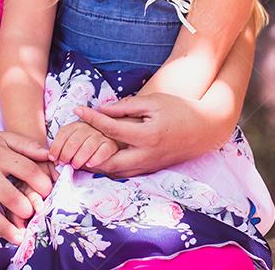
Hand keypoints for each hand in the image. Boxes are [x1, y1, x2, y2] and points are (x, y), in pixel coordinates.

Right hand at [0, 129, 54, 244]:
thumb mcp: (3, 138)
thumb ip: (27, 145)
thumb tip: (50, 155)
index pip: (26, 169)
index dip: (41, 183)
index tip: (48, 194)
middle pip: (6, 193)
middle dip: (22, 208)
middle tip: (31, 215)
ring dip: (2, 227)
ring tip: (18, 237)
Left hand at [48, 120, 118, 169]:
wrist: (106, 144)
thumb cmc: (84, 146)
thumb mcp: (71, 143)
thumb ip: (62, 148)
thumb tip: (52, 159)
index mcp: (75, 125)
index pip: (63, 134)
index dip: (56, 148)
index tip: (53, 159)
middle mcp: (88, 127)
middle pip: (74, 141)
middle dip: (66, 154)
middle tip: (64, 163)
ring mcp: (100, 135)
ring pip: (88, 146)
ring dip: (79, 157)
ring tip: (75, 165)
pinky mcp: (111, 144)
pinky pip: (103, 151)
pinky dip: (95, 158)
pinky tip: (89, 164)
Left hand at [72, 93, 230, 176]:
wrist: (205, 128)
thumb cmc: (179, 109)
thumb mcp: (153, 102)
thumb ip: (126, 107)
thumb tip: (102, 109)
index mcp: (147, 136)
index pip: (111, 129)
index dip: (92, 119)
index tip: (76, 110)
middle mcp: (147, 155)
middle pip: (108, 161)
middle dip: (86, 154)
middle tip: (70, 145)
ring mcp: (149, 166)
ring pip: (116, 172)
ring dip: (96, 165)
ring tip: (78, 154)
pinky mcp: (151, 170)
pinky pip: (125, 173)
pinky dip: (109, 168)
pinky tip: (98, 159)